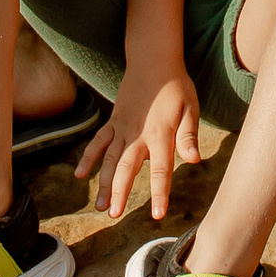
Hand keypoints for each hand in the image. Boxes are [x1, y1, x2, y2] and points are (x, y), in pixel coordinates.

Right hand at [79, 64, 200, 218]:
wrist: (153, 61)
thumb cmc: (176, 87)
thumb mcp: (190, 109)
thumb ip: (188, 136)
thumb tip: (194, 160)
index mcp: (160, 134)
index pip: (161, 170)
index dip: (159, 194)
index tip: (157, 215)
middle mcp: (138, 134)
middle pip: (127, 168)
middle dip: (120, 192)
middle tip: (114, 215)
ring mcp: (122, 128)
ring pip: (109, 159)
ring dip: (103, 183)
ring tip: (100, 206)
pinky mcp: (114, 122)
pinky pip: (98, 142)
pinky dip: (88, 158)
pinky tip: (80, 176)